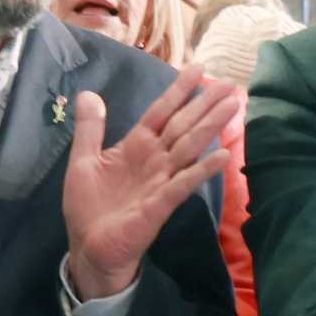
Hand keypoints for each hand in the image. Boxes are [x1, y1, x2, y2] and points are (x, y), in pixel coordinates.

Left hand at [63, 65, 235, 300]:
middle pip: (183, 124)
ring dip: (211, 126)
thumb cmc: (89, 206)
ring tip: (233, 106)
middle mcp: (154, 159)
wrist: (89, 247)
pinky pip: (184, 183)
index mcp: (136, 146)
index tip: (197, 68)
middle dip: (205, 103)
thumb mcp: (83, 161)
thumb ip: (90, 129)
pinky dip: (203, 169)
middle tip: (230, 84)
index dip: (178, 90)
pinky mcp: (160, 204)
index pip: (161, 111)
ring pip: (189, 147)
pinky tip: (223, 155)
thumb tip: (89, 94)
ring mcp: (160, 180)